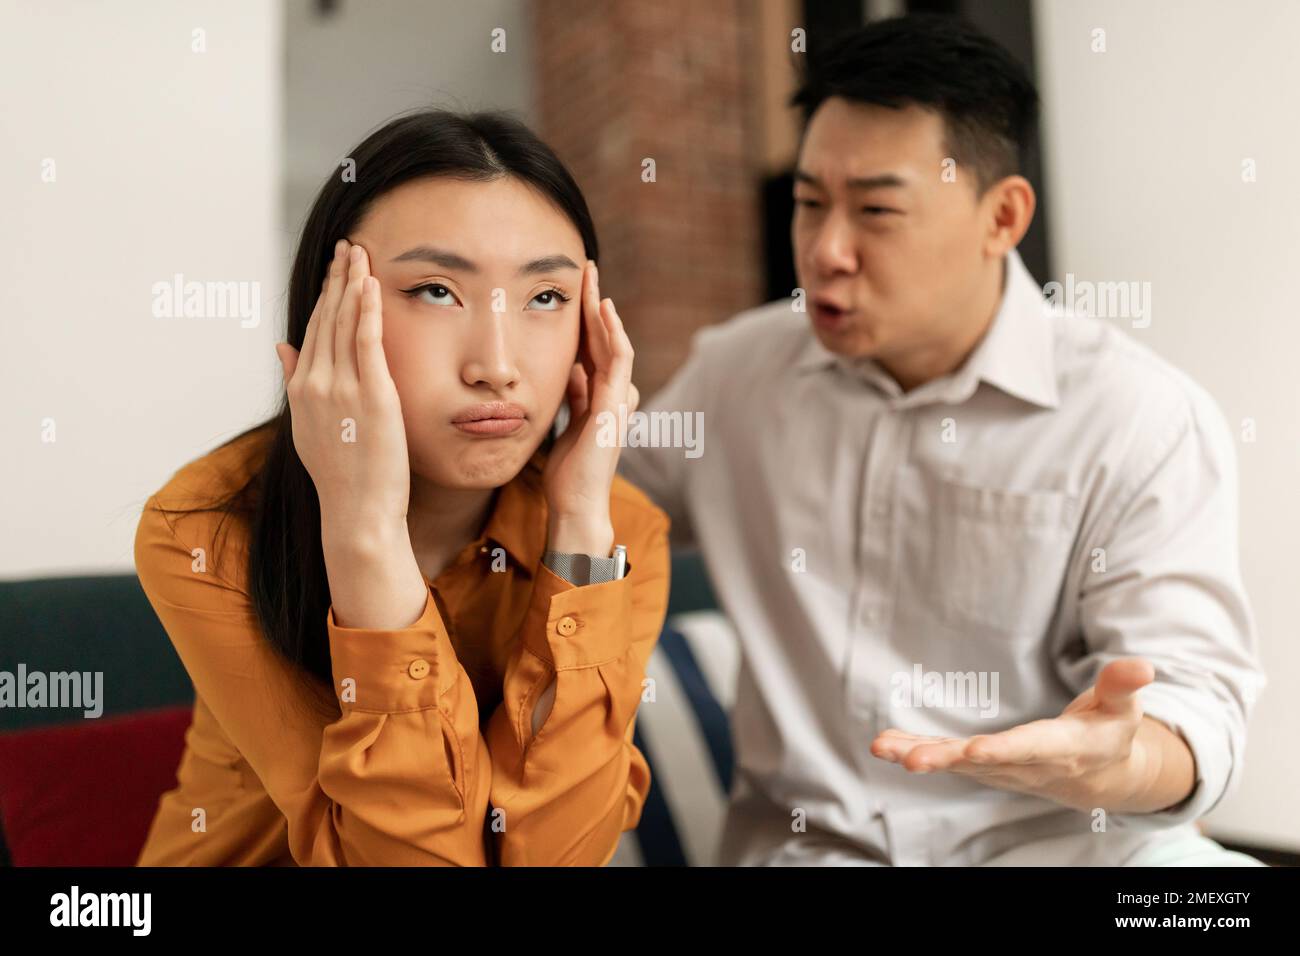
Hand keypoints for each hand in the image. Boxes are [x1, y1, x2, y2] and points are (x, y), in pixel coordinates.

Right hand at [275, 239, 410, 548]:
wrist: (356, 510)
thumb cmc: (340, 475)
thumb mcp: (307, 425)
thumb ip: (294, 381)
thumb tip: (281, 346)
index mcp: (302, 389)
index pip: (314, 329)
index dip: (326, 295)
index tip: (335, 268)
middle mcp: (316, 383)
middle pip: (327, 318)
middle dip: (338, 278)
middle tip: (348, 245)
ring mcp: (342, 388)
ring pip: (345, 323)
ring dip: (352, 283)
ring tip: (359, 253)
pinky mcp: (371, 395)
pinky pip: (367, 342)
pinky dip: (367, 310)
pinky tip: (370, 284)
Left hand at [541, 260, 638, 555]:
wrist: (576, 506)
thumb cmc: (567, 475)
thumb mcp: (565, 426)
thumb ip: (572, 398)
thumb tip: (570, 370)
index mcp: (599, 399)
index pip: (593, 349)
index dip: (584, 320)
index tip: (572, 292)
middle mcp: (613, 396)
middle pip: (604, 340)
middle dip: (594, 305)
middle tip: (584, 270)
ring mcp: (617, 400)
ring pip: (613, 343)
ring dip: (603, 310)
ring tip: (592, 279)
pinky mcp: (615, 407)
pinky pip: (618, 361)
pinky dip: (613, 333)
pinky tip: (604, 309)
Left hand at [870, 658, 1193, 812]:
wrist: (1099, 776)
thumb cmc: (1108, 733)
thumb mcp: (1122, 709)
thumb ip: (1123, 686)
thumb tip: (1143, 665)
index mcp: (1061, 749)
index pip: (1029, 751)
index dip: (1002, 752)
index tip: (974, 751)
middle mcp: (1025, 764)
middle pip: (982, 764)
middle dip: (946, 761)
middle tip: (912, 759)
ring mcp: (1000, 769)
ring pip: (956, 765)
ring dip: (919, 755)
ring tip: (885, 749)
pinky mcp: (982, 765)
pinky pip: (946, 760)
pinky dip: (913, 751)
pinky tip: (882, 745)